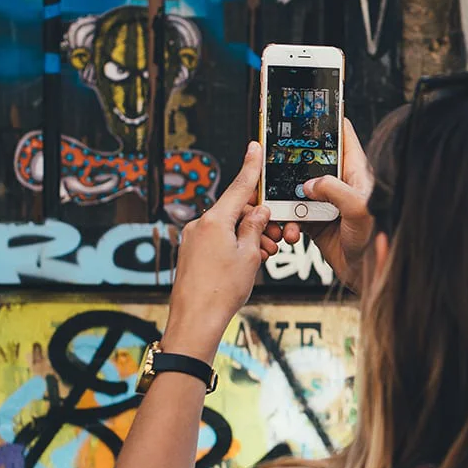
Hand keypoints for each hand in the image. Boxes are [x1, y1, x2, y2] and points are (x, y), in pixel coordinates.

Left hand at [162, 142, 270, 362]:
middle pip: (235, 210)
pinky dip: (234, 245)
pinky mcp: (190, 253)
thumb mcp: (250, 255)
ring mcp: (192, 239)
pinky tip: (247, 262)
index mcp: (215, 220)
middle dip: (258, 220)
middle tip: (277, 236)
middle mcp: (200, 225)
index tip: (254, 146)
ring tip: (264, 256)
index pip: (239, 186)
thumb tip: (258, 212)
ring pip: (228, 227)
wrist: (196, 320)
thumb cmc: (223, 290)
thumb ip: (255, 227)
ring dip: (248, 237)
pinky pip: (217, 240)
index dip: (251, 167)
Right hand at [263, 118, 373, 289]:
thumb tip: (311, 184)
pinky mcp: (315, 220)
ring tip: (277, 208)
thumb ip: (335, 191)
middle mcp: (340, 183)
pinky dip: (286, 221)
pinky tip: (288, 231)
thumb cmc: (374, 240)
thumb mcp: (359, 209)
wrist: (366, 274)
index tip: (310, 109)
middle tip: (274, 162)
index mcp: (356, 172)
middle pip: (311, 160)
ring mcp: (326, 201)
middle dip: (292, 162)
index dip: (328, 120)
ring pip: (296, 188)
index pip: (343, 136)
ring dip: (284, 198)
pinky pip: (293, 213)